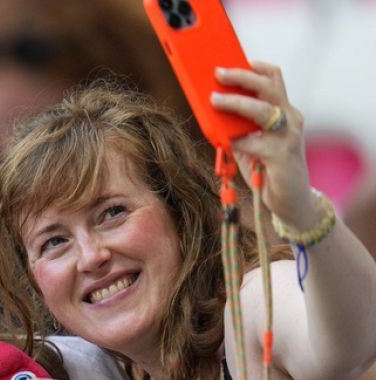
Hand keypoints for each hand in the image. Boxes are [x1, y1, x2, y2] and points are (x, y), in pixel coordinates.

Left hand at [211, 62, 317, 228]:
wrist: (290, 201)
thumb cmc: (266, 168)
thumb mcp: (248, 142)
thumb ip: (235, 127)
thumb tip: (208, 110)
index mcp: (283, 111)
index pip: (274, 78)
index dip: (255, 66)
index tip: (233, 59)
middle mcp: (290, 119)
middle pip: (269, 86)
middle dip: (242, 77)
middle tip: (218, 72)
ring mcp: (289, 136)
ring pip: (263, 110)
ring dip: (237, 103)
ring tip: (215, 100)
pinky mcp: (283, 157)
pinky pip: (256, 143)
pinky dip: (239, 141)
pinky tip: (228, 143)